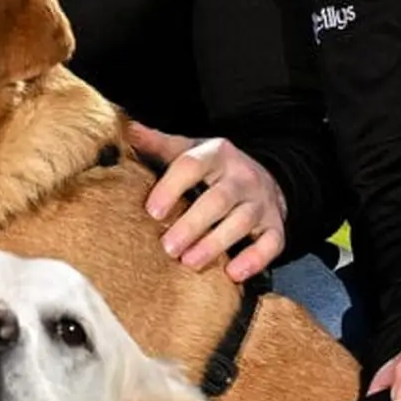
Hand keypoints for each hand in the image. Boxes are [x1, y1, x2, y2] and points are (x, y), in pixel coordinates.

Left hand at [128, 123, 287, 277]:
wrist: (263, 178)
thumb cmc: (213, 169)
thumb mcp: (188, 150)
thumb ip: (158, 144)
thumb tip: (125, 127)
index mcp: (216, 154)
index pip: (192, 165)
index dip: (171, 187)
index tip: (152, 211)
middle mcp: (242, 176)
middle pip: (218, 199)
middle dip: (192, 224)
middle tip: (168, 247)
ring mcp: (261, 202)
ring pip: (242, 222)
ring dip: (215, 244)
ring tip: (190, 262)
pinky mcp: (276, 226)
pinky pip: (271, 243)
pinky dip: (255, 259)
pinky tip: (233, 273)